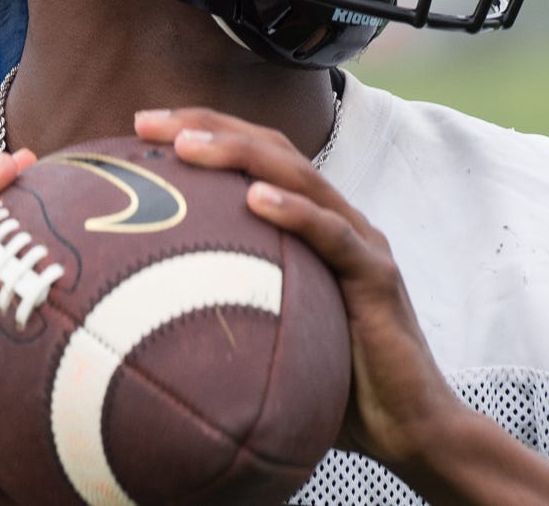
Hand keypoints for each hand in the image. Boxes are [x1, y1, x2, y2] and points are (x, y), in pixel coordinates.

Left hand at [132, 108, 461, 468]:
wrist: (411, 428)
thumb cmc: (334, 388)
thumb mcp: (268, 336)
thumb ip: (224, 311)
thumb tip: (138, 323)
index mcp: (312, 225)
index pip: (255, 159)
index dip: (202, 132)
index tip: (140, 127)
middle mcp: (338, 220)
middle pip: (271, 150)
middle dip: (207, 125)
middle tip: (145, 122)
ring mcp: (361, 242)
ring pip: (300, 176)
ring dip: (240, 153)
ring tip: (185, 146)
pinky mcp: (377, 275)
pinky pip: (333, 235)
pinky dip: (294, 212)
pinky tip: (254, 201)